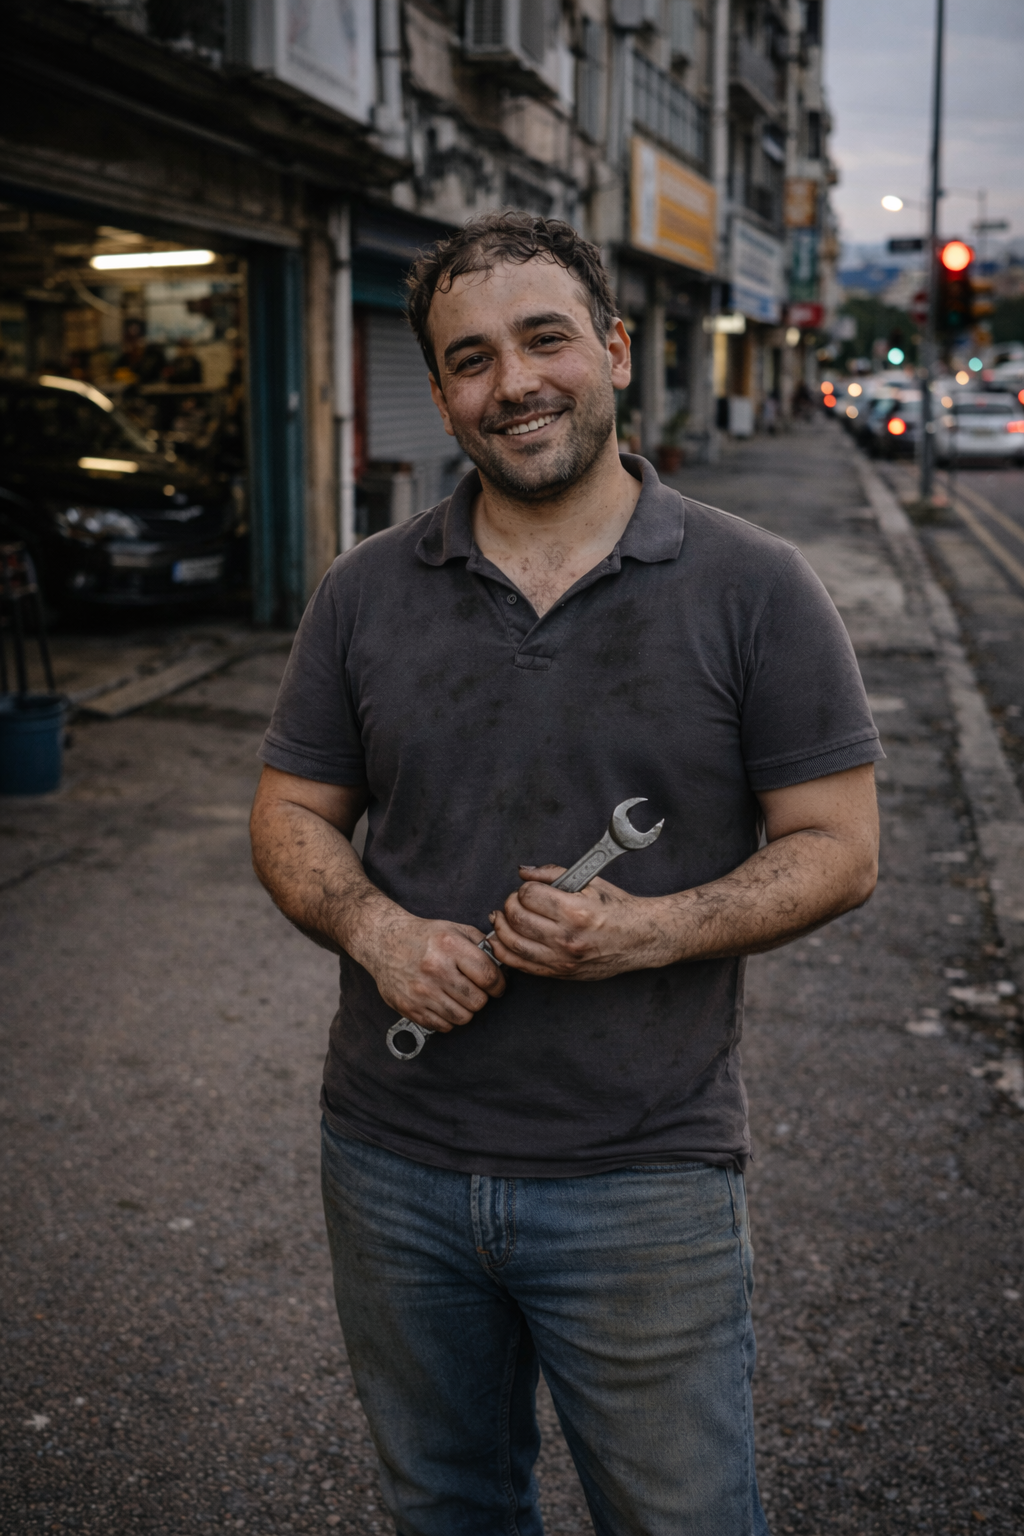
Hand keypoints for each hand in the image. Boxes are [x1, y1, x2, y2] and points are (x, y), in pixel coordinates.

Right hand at [366, 915, 504, 1030]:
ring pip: (462, 1017)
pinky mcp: (409, 1007)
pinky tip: (443, 1004)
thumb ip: (481, 944)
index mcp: (449, 946)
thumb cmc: (423, 936)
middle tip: (474, 990)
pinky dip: (448, 1019)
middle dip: (481, 998)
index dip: (499, 985)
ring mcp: (420, 991)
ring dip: (465, 1010)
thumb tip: (504, 963)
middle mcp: (435, 969)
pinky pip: (443, 1026)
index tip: (497, 986)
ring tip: (458, 997)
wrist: (383, 941)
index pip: (488, 976)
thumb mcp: (453, 928)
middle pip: (478, 1001)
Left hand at [487, 866, 662, 979]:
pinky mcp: (560, 973)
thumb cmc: (617, 909)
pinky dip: (504, 952)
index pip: (529, 895)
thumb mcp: (590, 882)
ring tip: (501, 917)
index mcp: (575, 911)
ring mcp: (562, 959)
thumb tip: (524, 872)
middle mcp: (567, 938)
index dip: (524, 888)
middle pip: (517, 918)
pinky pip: (521, 965)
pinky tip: (500, 940)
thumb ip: (553, 873)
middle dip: (509, 904)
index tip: (530, 889)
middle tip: (515, 901)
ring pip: (513, 943)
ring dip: (501, 927)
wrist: (640, 938)